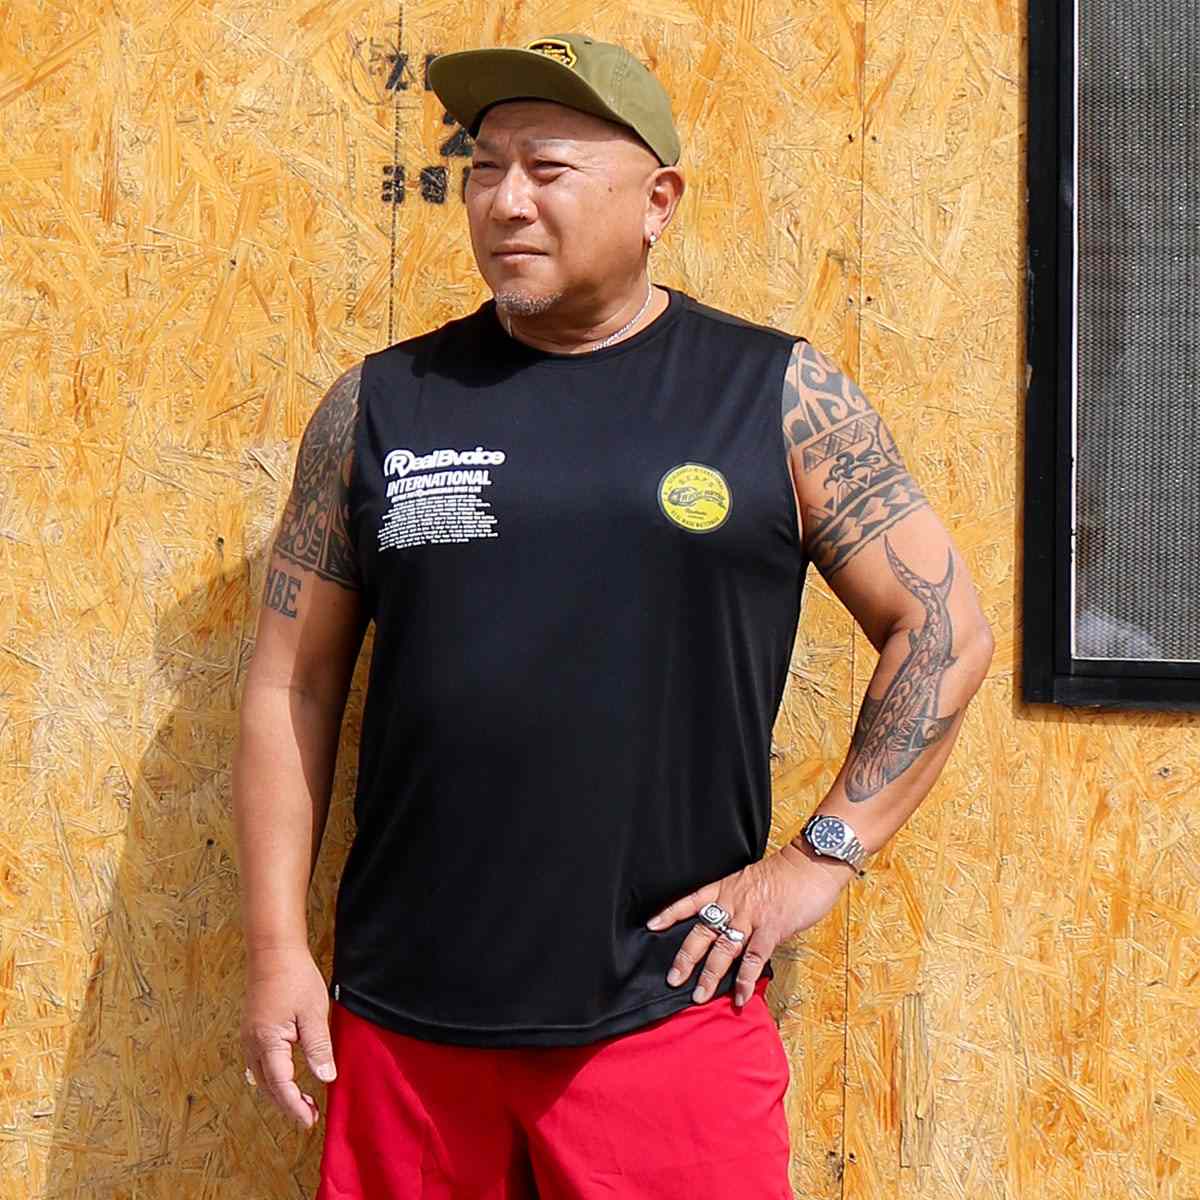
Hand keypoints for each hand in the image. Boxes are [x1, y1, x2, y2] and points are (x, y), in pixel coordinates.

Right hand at [240, 946, 336, 1128]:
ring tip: (301, 1103)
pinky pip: (259, 1064)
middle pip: (268, 1087)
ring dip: (279, 1093)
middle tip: (309, 1117)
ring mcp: (249, 1038)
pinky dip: (272, 1078)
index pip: (281, 1085)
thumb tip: (325, 1078)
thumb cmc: (295, 977)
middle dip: (287, 1105)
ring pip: (261, 1078)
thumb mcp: (314, 1012)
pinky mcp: (252, 1031)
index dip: (295, 1106)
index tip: (310, 1120)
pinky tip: (285, 1079)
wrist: (273, 951)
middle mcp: (252, 1044)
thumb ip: (318, 1047)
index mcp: (268, 1041)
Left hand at [645, 841, 855, 1006]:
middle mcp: (733, 903)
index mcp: (727, 888)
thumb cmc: (786, 872)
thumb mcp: (753, 880)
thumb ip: (740, 901)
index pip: (692, 901)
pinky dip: (744, 980)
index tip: (652, 926)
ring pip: (723, 949)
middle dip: (685, 957)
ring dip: (710, 975)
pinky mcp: (771, 928)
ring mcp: (751, 916)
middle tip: (672, 979)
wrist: (810, 864)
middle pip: (702, 932)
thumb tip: (734, 923)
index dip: (671, 914)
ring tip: (698, 996)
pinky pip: (754, 958)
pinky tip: (739, 996)